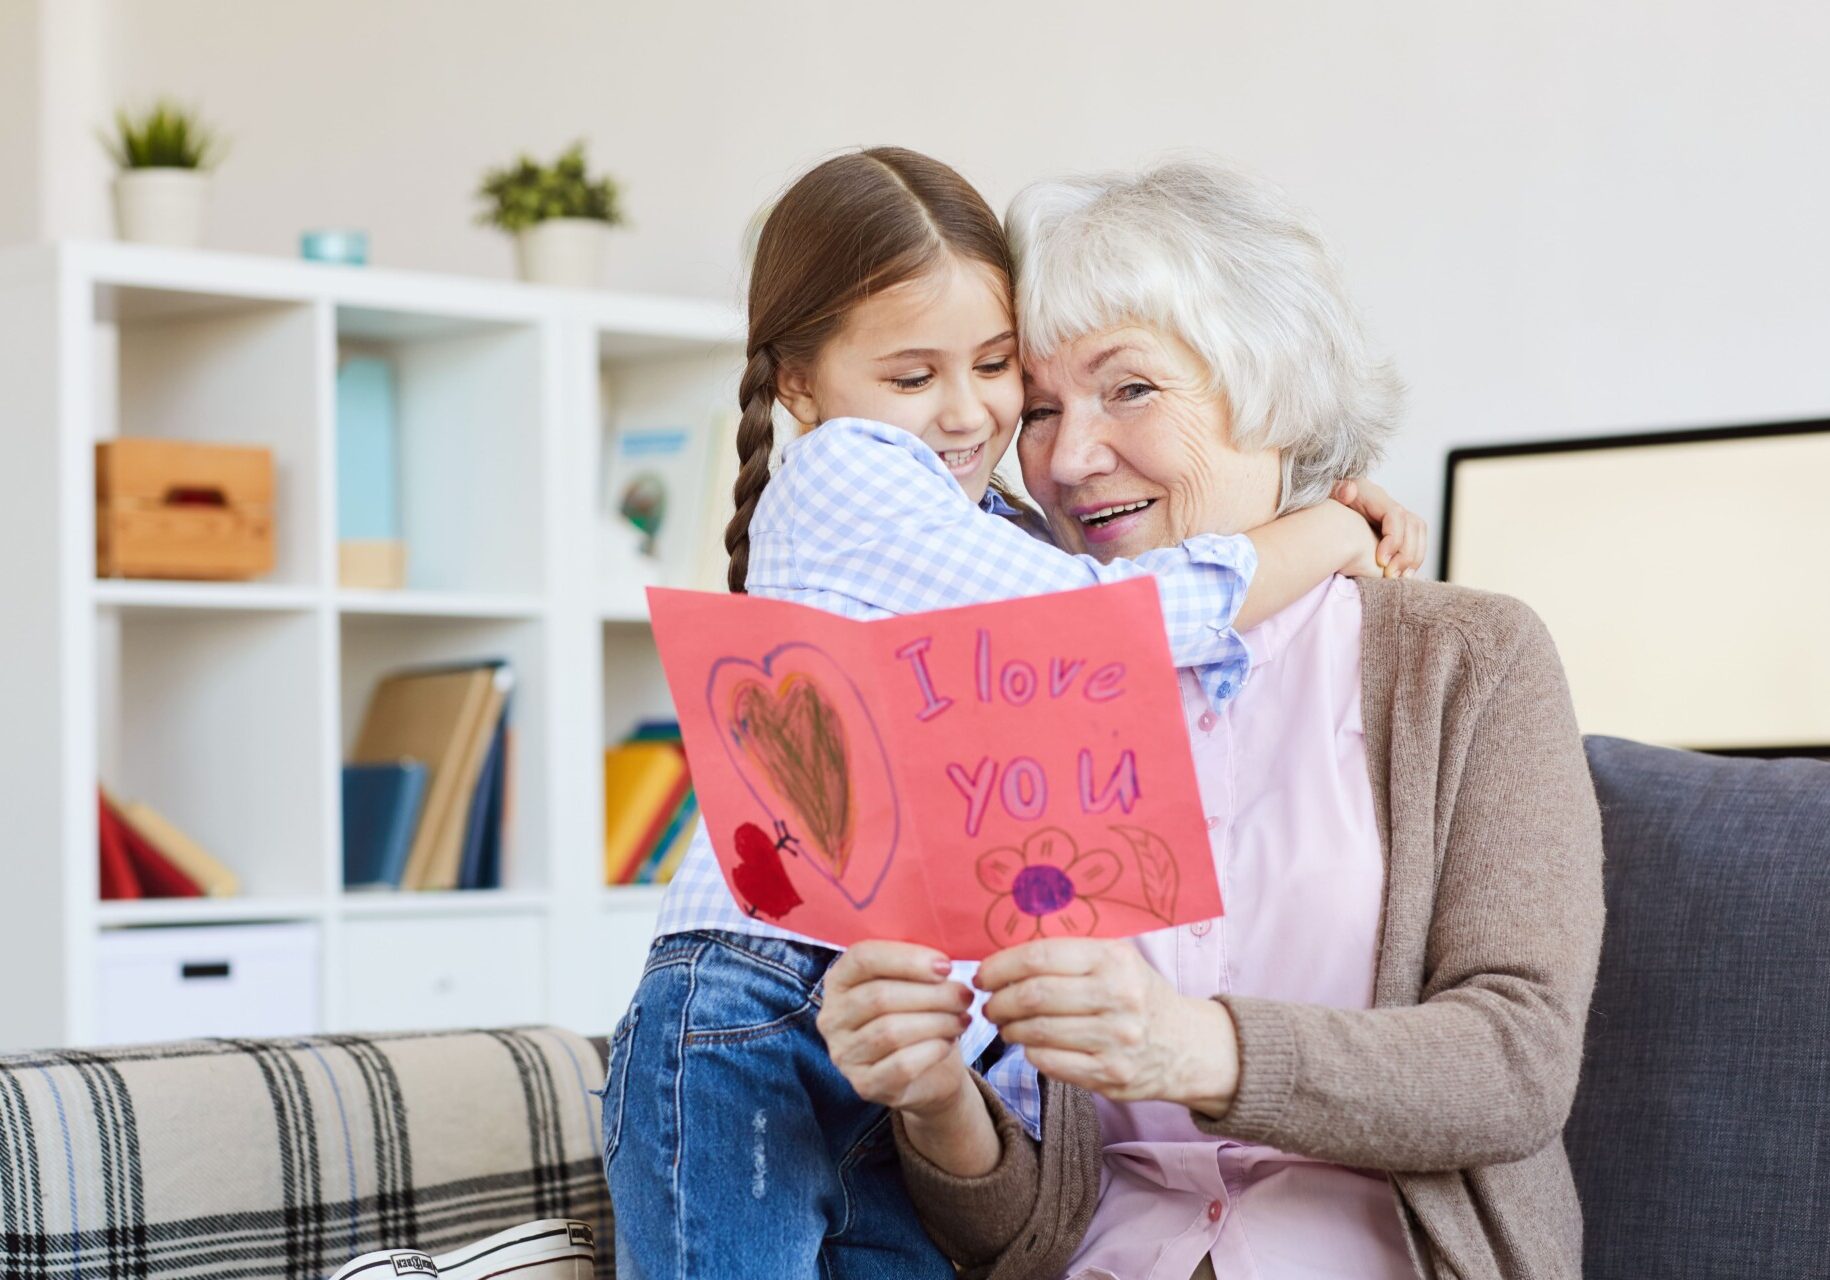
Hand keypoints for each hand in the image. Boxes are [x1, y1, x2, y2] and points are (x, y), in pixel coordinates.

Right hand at [817, 940, 974, 1121]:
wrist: (928, 1072)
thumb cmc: (919, 1015)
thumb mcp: (913, 983)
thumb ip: (917, 965)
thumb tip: (941, 962)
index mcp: (839, 980)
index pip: (862, 958)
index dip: (906, 958)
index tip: (945, 965)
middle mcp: (832, 1017)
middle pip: (879, 997)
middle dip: (930, 994)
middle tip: (964, 995)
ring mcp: (844, 1055)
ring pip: (891, 1031)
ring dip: (936, 1022)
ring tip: (962, 1018)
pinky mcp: (863, 1085)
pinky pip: (901, 1065)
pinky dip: (932, 1050)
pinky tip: (949, 1042)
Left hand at [977, 938, 1239, 1114]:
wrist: (1187, 1046)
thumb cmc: (1138, 995)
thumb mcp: (1115, 960)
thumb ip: (1069, 954)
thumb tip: (1003, 955)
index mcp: (1113, 959)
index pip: (1040, 957)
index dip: (1001, 966)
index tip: (983, 975)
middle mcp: (1118, 997)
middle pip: (1034, 997)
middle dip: (999, 1001)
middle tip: (988, 1004)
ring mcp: (1116, 1040)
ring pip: (1037, 1033)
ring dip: (1010, 1029)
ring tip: (1006, 1025)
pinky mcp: (1111, 1075)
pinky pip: (1050, 1063)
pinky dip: (1030, 1053)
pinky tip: (1031, 1046)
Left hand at [1333, 478, 1427, 577]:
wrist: (1328, 502)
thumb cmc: (1325, 500)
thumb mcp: (1326, 492)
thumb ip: (1337, 491)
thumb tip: (1348, 491)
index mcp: (1374, 496)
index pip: (1395, 515)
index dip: (1394, 539)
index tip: (1380, 561)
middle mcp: (1389, 505)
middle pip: (1413, 526)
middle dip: (1406, 553)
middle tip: (1390, 575)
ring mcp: (1395, 517)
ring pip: (1418, 534)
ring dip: (1413, 558)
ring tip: (1399, 578)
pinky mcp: (1396, 529)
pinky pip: (1415, 542)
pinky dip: (1412, 560)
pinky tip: (1400, 576)